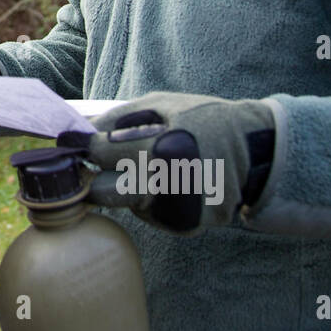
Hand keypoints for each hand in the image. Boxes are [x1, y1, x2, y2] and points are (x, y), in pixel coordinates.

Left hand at [75, 92, 275, 232]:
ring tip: (153, 167)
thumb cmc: (204, 119)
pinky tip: (171, 183)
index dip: (82, 148)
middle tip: (102, 165)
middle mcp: (163, 184)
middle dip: (95, 178)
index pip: (97, 153)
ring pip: (125, 205)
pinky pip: (149, 215)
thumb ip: (116, 118)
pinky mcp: (184, 226)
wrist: (256, 151)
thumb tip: (78, 130)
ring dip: (127, 188)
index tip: (74, 144)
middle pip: (101, 193)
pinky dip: (150, 201)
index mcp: (155, 146)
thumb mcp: (161, 104)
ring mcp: (174, 210)